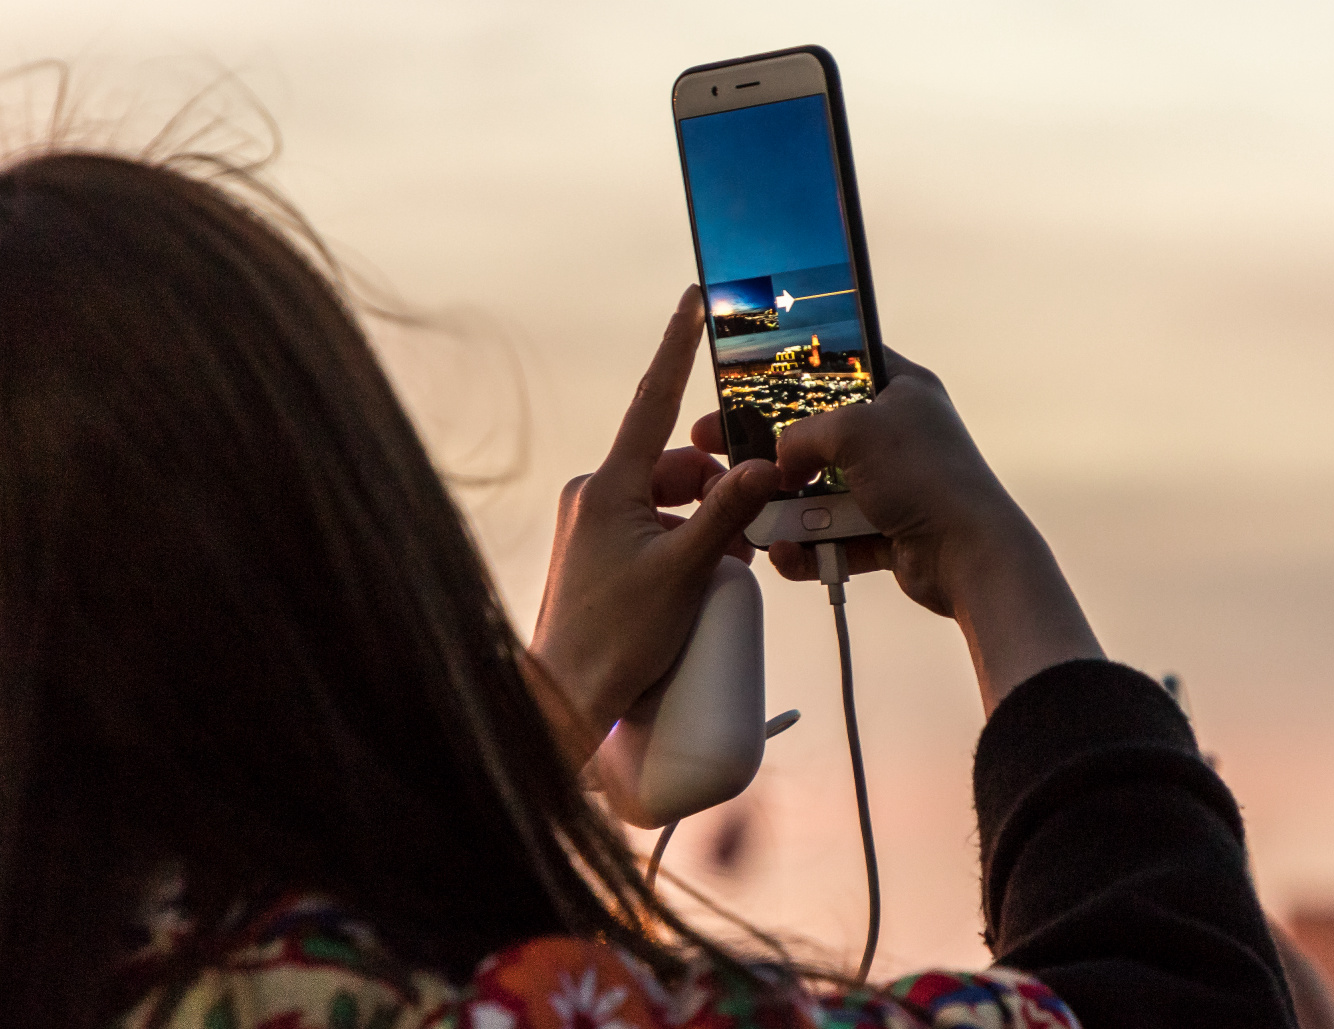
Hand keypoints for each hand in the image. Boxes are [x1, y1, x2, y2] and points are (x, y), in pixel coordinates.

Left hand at [531, 286, 777, 761]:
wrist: (566, 696)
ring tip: (721, 572)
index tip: (694, 300)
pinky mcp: (594, 550)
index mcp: (611, 485)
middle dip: (716, 492)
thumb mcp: (685, 575)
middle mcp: (596, 493)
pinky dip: (681, 542)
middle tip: (744, 541)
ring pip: (667, 499)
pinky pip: (650, 526)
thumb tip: (766, 466)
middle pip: (675, 465)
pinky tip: (697, 581)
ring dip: (703, 524)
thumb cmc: (616, 640)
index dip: (679, 346)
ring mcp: (592, 522)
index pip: (654, 399)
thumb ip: (728, 516)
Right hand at [689, 347, 1102, 710]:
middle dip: (772, 451)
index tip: (748, 382)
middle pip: (818, 435)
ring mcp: (892, 484)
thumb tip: (780, 459)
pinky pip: (834, 536)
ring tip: (755, 518)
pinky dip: (810, 547)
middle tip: (721, 448)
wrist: (969, 555)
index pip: (841, 364)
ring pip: (820, 491)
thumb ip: (802, 433)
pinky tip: (787, 553)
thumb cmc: (926, 476)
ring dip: (788, 510)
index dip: (794, 371)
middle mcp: (897, 434)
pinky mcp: (886, 529)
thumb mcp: (851, 429)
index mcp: (902, 389)